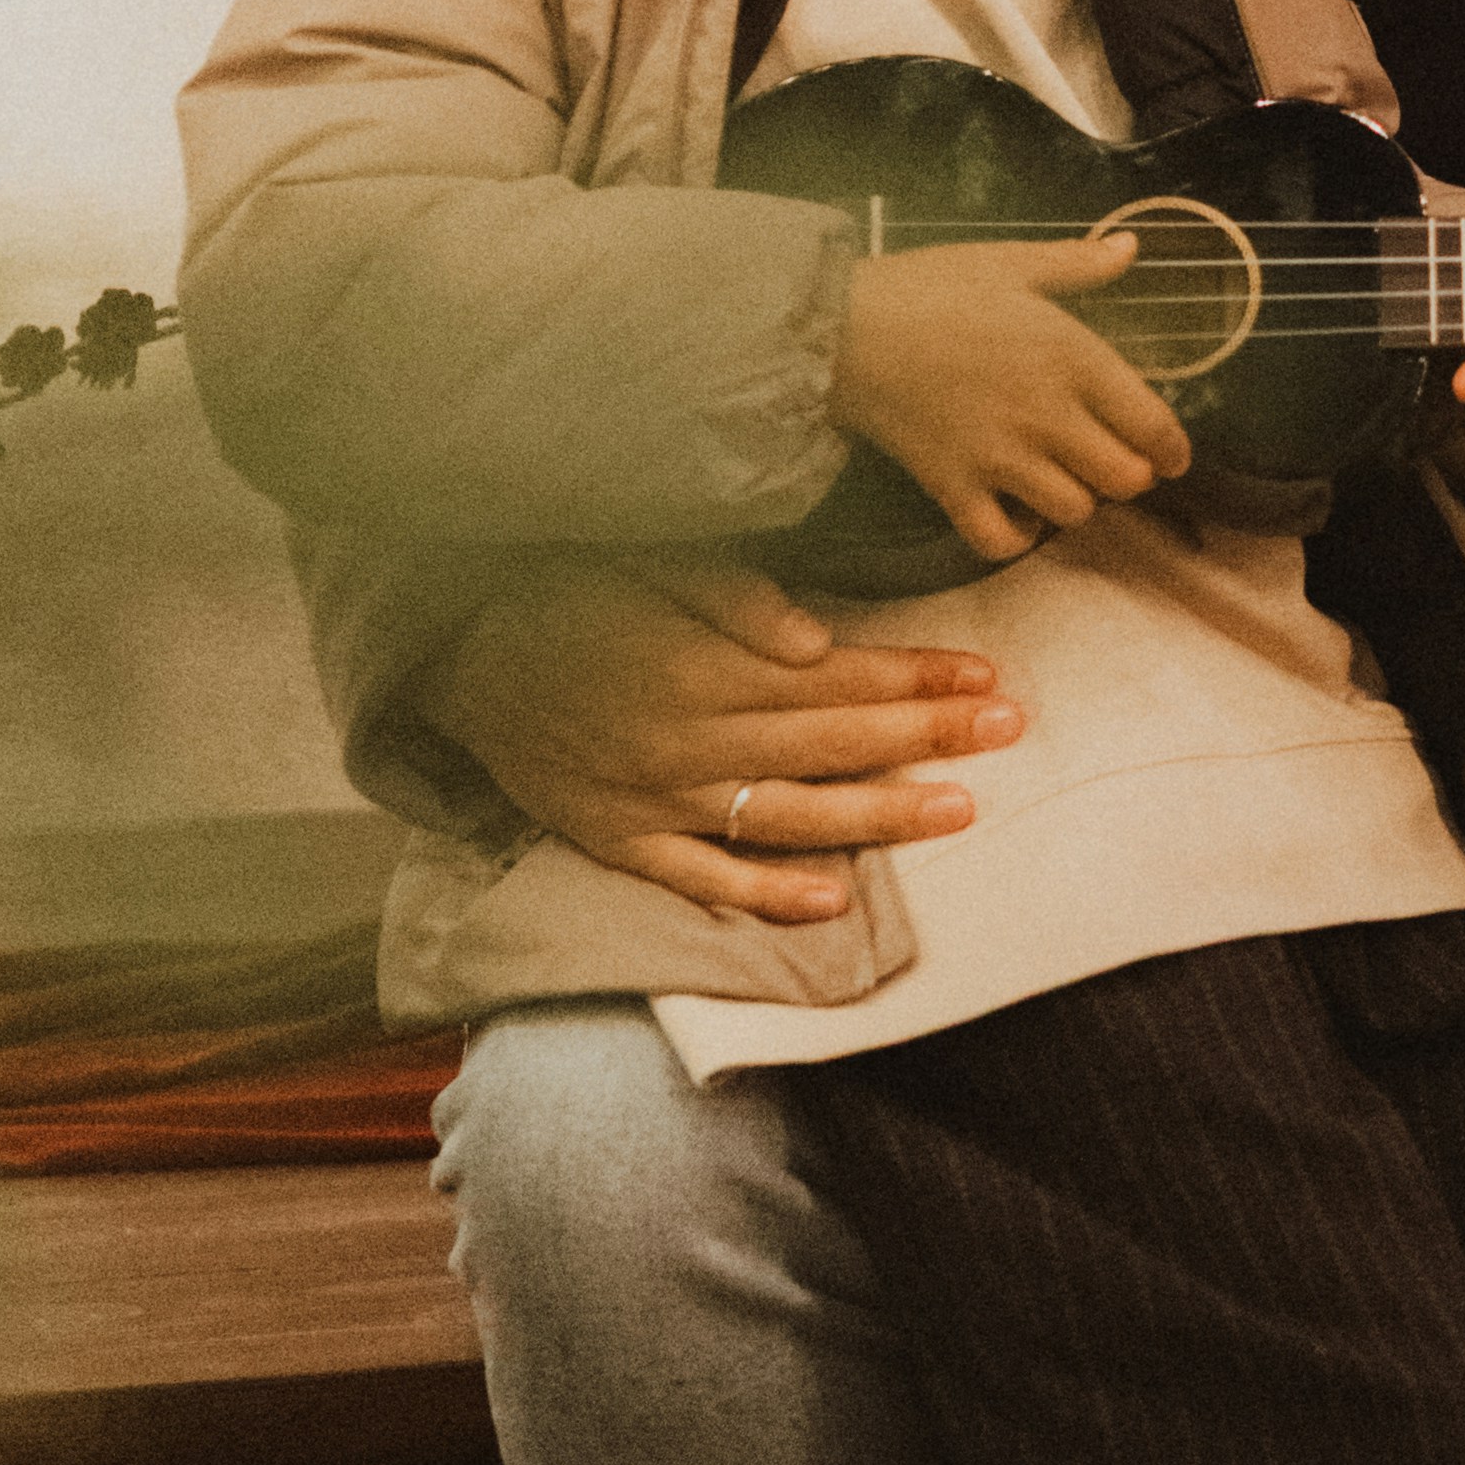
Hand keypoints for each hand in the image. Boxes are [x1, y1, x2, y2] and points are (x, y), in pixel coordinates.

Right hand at [419, 557, 1022, 924]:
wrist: (452, 652)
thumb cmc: (560, 591)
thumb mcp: (643, 561)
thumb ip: (732, 595)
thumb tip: (817, 638)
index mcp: (706, 665)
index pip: (839, 674)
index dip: (916, 673)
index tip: (988, 674)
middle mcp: (693, 738)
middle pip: (834, 742)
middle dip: (929, 735)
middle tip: (1012, 730)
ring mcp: (658, 800)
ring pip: (789, 816)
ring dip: (879, 815)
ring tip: (960, 809)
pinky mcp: (621, 841)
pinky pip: (704, 879)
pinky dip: (767, 894)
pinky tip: (835, 903)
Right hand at [832, 229, 1192, 550]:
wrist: (841, 328)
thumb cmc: (930, 287)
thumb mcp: (1010, 262)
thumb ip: (1078, 264)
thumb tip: (1131, 246)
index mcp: (1073, 357)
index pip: (1153, 424)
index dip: (1173, 449)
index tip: (1172, 457)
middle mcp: (1047, 415)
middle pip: (1123, 479)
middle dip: (1127, 476)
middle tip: (1110, 463)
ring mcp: (1000, 458)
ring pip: (1073, 512)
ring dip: (1075, 503)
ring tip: (1060, 481)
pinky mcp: (953, 487)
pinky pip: (1001, 542)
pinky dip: (1015, 538)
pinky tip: (1013, 513)